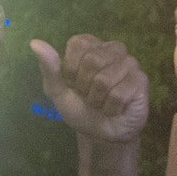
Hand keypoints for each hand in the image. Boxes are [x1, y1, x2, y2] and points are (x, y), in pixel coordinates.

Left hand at [31, 36, 148, 142]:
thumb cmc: (79, 107)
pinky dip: (111, 107)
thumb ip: (49, 67)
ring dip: (97, 99)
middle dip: (84, 86)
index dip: (71, 68)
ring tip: (101, 103)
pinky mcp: (141, 81)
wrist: (100, 133)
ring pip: (105, 79)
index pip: (79, 44)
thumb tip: (35, 43)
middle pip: (92, 60)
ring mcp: (130, 64)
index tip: (73, 83)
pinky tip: (114, 109)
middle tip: (88, 95)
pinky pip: (120, 94)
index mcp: (91, 46)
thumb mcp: (57, 89)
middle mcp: (113, 50)